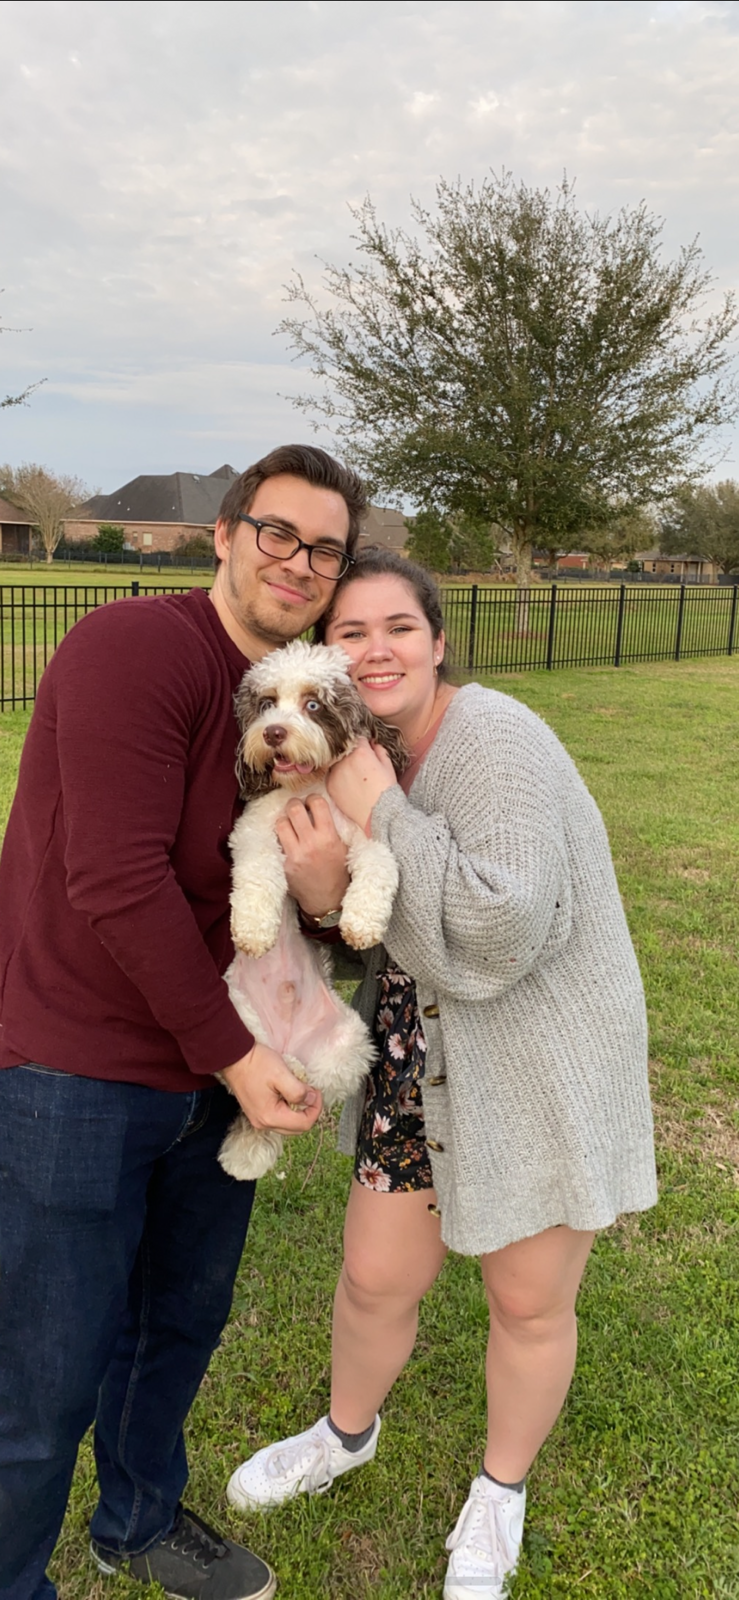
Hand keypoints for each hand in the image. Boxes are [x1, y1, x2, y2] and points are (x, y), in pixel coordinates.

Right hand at [221, 1043, 322, 1134]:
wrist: (234, 1057)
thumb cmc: (257, 1064)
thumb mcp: (282, 1075)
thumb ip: (299, 1092)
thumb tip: (311, 1100)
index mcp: (271, 1117)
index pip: (304, 1124)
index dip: (316, 1109)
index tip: (316, 1092)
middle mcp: (263, 1123)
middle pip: (297, 1128)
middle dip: (309, 1112)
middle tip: (311, 1092)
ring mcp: (258, 1119)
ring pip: (288, 1124)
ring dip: (298, 1110)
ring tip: (300, 1091)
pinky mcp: (256, 1112)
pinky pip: (279, 1117)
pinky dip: (288, 1108)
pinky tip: (287, 1093)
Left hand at [275, 794, 349, 916]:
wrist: (327, 900)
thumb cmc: (337, 872)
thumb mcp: (343, 847)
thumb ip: (333, 827)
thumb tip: (320, 806)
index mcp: (329, 837)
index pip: (317, 804)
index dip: (312, 798)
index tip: (311, 802)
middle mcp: (311, 844)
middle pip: (294, 809)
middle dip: (294, 804)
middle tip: (297, 808)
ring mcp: (295, 855)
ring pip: (281, 823)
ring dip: (285, 820)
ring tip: (290, 824)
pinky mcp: (284, 864)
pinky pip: (276, 842)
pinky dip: (280, 837)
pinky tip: (286, 839)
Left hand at [326, 739, 397, 830]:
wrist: (378, 813)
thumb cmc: (386, 790)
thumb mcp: (388, 766)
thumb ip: (379, 750)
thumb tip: (372, 744)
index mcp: (360, 751)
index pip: (358, 739)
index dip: (363, 745)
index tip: (365, 750)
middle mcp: (345, 760)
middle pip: (344, 750)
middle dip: (351, 754)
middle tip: (359, 764)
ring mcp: (335, 773)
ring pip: (336, 762)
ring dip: (343, 765)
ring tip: (354, 776)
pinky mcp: (330, 785)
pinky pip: (331, 776)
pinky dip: (338, 778)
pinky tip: (348, 785)